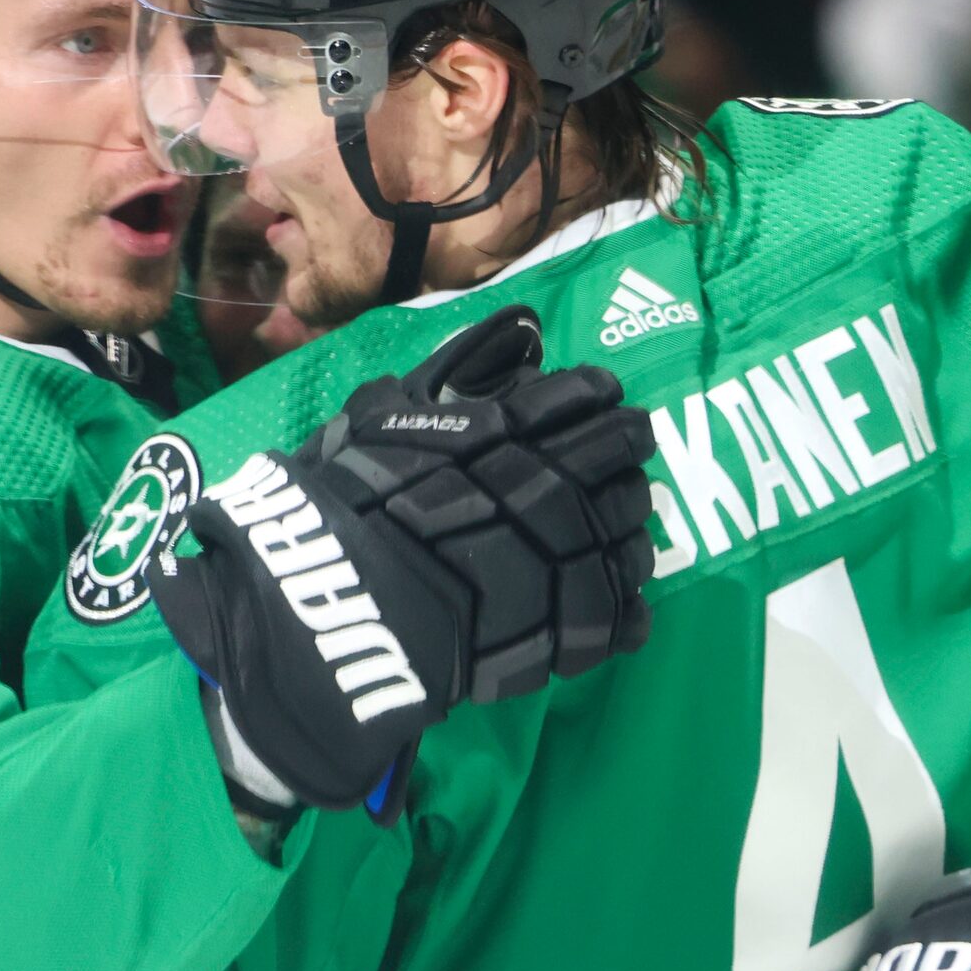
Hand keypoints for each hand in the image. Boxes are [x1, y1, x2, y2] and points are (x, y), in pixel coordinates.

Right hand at [152, 306, 654, 818]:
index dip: (597, 396)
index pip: (578, 399)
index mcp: (507, 435)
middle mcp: (548, 489)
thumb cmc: (344, 504)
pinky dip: (624, 610)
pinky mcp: (559, 631)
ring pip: (625, 537)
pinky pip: (614, 617)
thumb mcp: (377, 421)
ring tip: (627, 529)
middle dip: (627, 450)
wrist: (337, 601)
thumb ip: (437, 383)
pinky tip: (625, 606)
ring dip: (630, 528)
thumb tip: (500, 339)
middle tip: (633, 448)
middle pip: (614, 461)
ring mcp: (560, 562)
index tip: (609, 396)